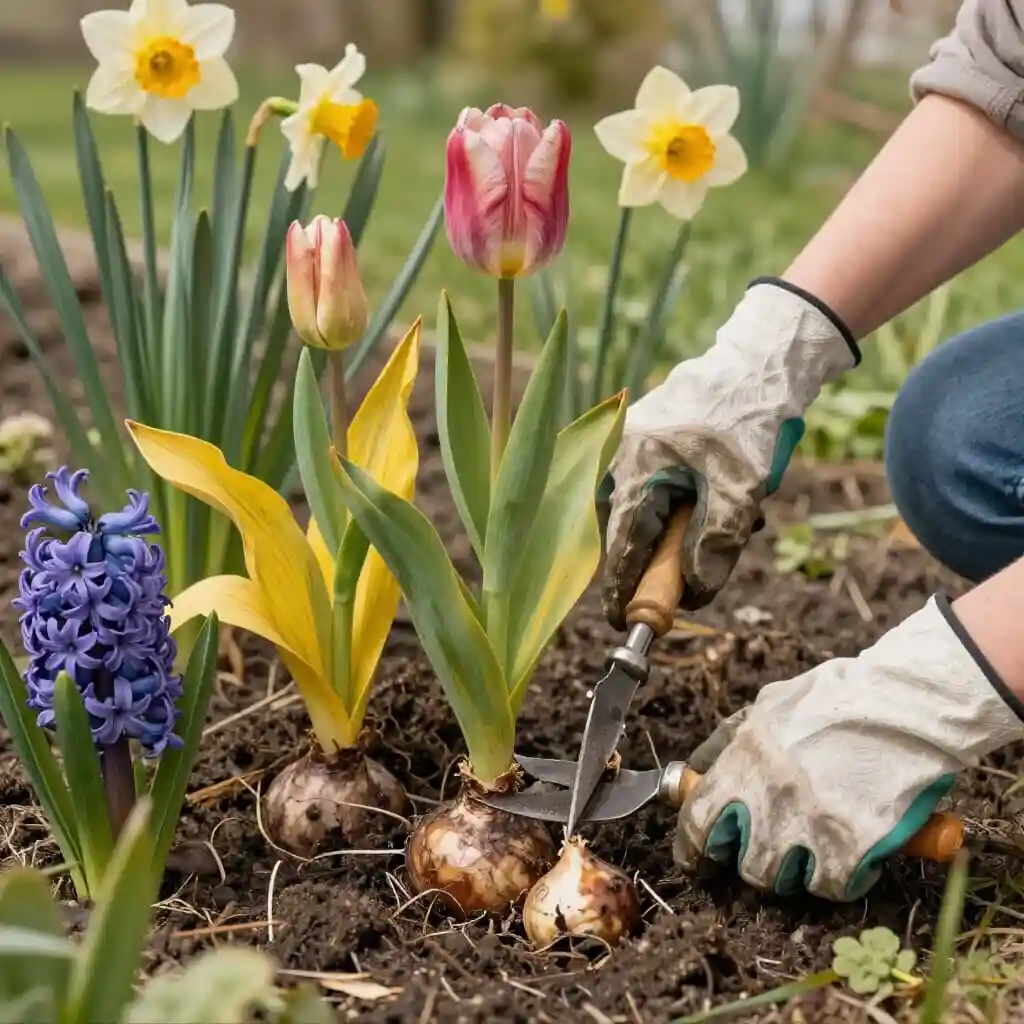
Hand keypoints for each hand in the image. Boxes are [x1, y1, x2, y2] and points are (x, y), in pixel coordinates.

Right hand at [600, 279, 856, 626]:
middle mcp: (622, 461)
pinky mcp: (649, 444)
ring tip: (740, 518)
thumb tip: (696, 592)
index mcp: (635, 471)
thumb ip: (716, 544)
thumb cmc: (745, 423)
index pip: (622, 546)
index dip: (623, 587)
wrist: (757, 363)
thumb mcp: (740, 490)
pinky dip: (689, 505)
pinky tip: (727, 498)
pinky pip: (659, 491)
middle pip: (636, 532)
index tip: (623, 620)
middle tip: (713, 560)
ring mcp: (633, 450)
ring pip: (651, 514)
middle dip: (672, 555)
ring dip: (688, 530)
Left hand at [674, 595, 1023, 900]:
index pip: (698, 821)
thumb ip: (730, 739)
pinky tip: (847, 856)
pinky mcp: (852, 849)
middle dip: (749, 861)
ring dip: (791, 870)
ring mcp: (810, 827)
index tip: (696, 859)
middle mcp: (770, 798)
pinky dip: (836, 878)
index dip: (692, 848)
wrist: (907, 704)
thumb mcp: (769, 704)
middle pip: (742, 861)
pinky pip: (830, 886)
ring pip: (780, 878)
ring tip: (808, 848)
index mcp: (745, 761)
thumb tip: (697, 768)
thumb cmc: (838, 698)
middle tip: (762, 852)